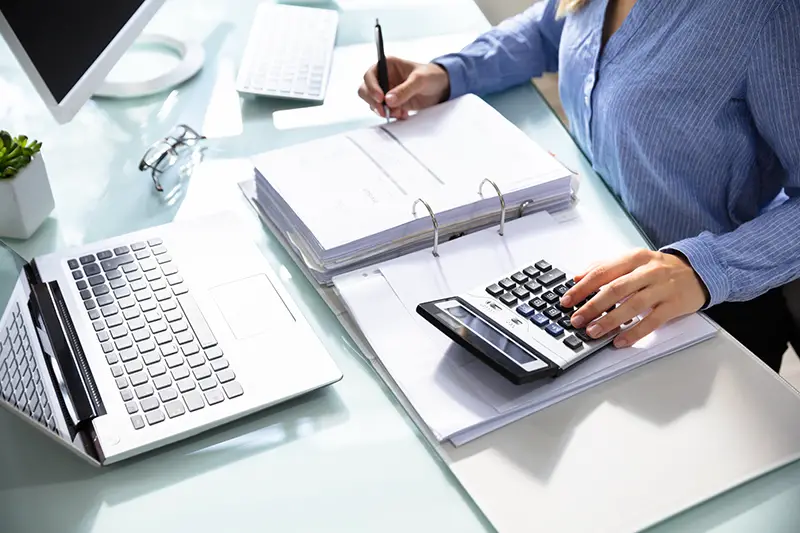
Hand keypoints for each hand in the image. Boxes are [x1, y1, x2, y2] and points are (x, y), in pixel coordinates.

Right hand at [358, 57, 449, 118]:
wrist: (442, 87)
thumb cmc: (432, 76)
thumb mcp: (420, 80)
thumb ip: (404, 90)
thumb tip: (388, 100)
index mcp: (387, 65)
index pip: (370, 75)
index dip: (371, 87)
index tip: (381, 98)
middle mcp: (384, 77)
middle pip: (365, 90)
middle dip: (374, 102)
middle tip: (385, 111)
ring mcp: (387, 91)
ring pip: (373, 103)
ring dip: (384, 110)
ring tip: (400, 113)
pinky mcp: (392, 103)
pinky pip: (384, 111)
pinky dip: (391, 115)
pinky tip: (404, 114)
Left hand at [560, 250, 708, 347]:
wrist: (699, 270)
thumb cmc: (660, 268)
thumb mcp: (634, 261)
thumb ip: (606, 267)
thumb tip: (578, 278)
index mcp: (635, 258)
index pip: (603, 271)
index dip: (583, 287)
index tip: (567, 300)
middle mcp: (648, 271)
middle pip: (616, 288)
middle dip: (592, 306)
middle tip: (577, 319)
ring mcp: (662, 288)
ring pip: (633, 305)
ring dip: (610, 320)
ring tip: (593, 331)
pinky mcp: (674, 305)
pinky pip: (652, 322)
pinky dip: (634, 333)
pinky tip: (620, 341)